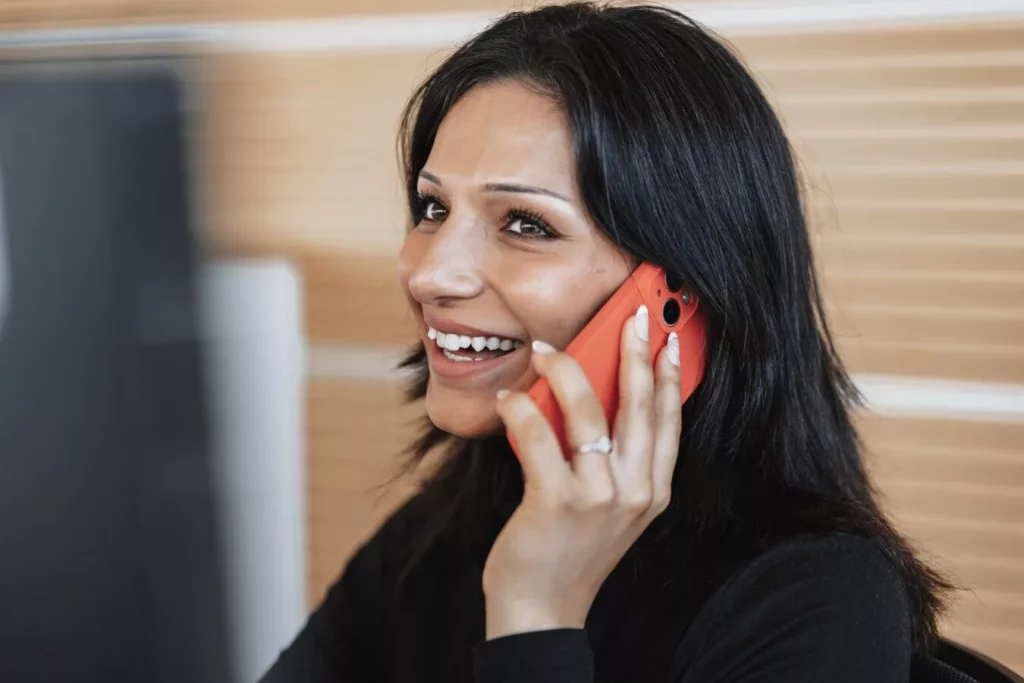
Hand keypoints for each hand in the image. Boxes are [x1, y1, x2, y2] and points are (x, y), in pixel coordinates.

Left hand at [484, 305, 682, 638]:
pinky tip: (509, 398)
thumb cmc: (569, 551)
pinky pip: (540, 438)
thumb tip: (593, 396)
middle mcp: (634, 492)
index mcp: (652, 491)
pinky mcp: (557, 502)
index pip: (668, 421)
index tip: (669, 338)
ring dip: (567, 370)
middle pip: (640, 406)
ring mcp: (599, 498)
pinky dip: (522, 410)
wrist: (541, 609)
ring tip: (547, 349)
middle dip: (636, 352)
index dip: (670, 375)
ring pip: (588, 412)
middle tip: (629, 315)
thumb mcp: (608, 507)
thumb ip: (612, 460)